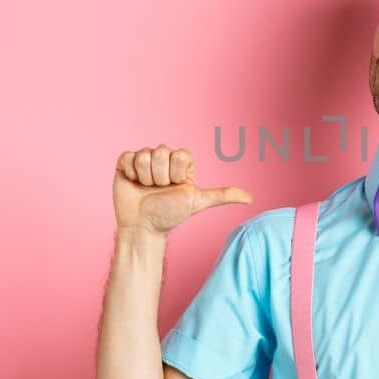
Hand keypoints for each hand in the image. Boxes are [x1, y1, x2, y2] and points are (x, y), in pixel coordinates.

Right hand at [113, 145, 252, 234]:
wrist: (144, 226)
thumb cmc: (171, 214)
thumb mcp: (198, 202)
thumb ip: (223, 195)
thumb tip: (252, 198)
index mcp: (182, 162)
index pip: (179, 155)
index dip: (176, 173)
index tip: (176, 186)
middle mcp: (164, 157)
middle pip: (160, 153)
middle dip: (160, 177)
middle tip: (160, 190)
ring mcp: (144, 158)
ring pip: (144, 155)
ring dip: (145, 177)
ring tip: (147, 188)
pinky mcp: (126, 162)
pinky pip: (128, 157)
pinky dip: (130, 173)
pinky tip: (134, 183)